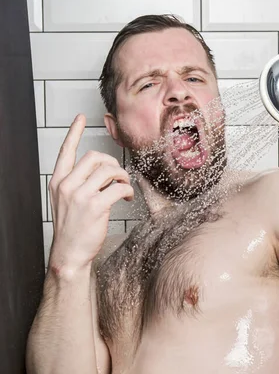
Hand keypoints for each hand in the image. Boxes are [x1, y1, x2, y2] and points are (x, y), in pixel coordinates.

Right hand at [48, 114, 133, 272]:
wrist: (69, 255)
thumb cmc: (72, 229)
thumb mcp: (66, 202)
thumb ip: (78, 184)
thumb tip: (102, 171)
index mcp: (58, 182)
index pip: (65, 151)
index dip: (74, 132)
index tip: (80, 118)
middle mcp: (67, 185)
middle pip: (94, 158)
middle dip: (112, 163)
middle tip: (119, 176)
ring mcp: (80, 195)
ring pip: (108, 171)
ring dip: (122, 177)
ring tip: (124, 187)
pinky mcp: (95, 206)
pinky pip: (118, 188)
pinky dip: (127, 190)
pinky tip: (127, 198)